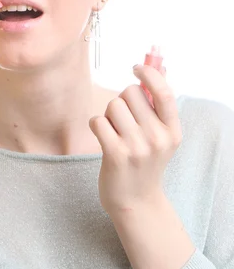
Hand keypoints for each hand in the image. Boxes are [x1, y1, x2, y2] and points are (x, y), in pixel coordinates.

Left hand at [89, 65, 181, 215]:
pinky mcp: (115, 154)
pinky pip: (98, 121)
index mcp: (173, 131)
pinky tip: (103, 139)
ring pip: (113, 105)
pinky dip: (96, 126)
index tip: (136, 69)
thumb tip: (154, 68)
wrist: (135, 201)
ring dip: (108, 115)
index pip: (164, 92)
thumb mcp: (161, 137)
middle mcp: (158, 138)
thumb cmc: (144, 162)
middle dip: (122, 101)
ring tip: (114, 132)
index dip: (149, 74)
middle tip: (123, 122)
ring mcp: (137, 147)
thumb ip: (158, 107)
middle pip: (130, 93)